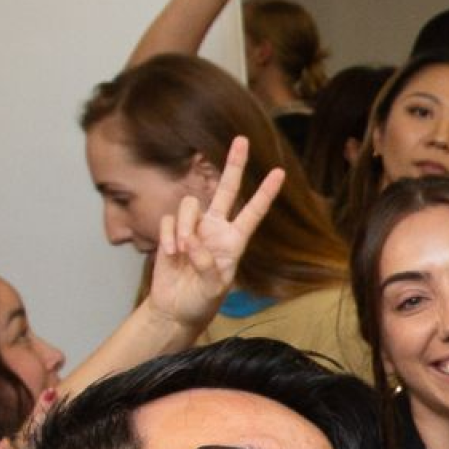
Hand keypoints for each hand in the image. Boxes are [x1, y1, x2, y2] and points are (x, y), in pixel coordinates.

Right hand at [146, 135, 285, 332]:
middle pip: (226, 190)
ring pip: (189, 205)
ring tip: (183, 252)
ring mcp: (194, 228)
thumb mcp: (212, 289)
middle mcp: (216, 230)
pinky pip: (170, 220)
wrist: (176, 308)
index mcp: (234, 242)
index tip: (279, 173)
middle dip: (233, 165)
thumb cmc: (201, 301)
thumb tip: (193, 244)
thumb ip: (207, 266)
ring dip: (185, 227)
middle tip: (242, 140)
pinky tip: (170, 255)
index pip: (253, 213)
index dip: (265, 193)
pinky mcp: (173, 231)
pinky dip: (169, 235)